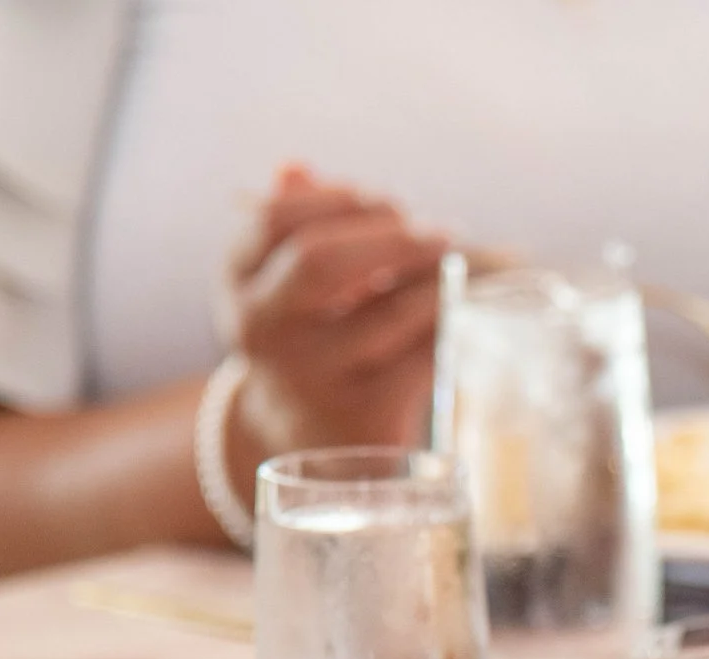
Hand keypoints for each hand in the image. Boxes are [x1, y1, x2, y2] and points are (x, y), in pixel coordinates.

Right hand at [223, 165, 449, 485]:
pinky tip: (470, 313)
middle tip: (442, 234)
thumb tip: (296, 167)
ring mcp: (313, 377)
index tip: (387, 203)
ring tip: (464, 268)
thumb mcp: (286, 283)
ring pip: (390, 310)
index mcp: (239, 284)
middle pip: (320, 261)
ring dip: (441, 279)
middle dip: (391, 236)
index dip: (339, 201)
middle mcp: (264, 331)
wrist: (313, 441)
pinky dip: (456, 326)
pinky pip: (426, 356)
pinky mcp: (366, 413)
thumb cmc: (314, 338)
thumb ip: (295, 221)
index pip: (273, 219)